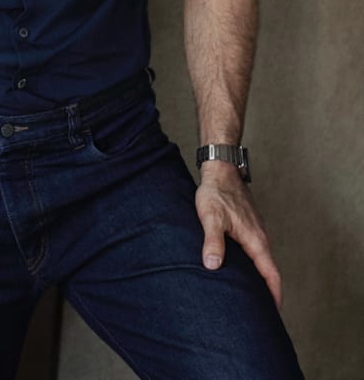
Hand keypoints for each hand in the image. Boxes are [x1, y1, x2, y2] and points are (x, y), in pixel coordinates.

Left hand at [195, 163, 282, 309]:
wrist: (221, 169)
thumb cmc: (216, 193)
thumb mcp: (211, 218)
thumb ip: (213, 241)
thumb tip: (213, 266)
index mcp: (256, 240)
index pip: (271, 274)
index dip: (273, 295)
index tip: (273, 315)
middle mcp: (260, 237)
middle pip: (269, 270)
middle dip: (267, 291)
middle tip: (261, 313)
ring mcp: (256, 231)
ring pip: (262, 260)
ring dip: (260, 277)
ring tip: (251, 296)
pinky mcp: (248, 225)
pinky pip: (255, 250)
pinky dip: (253, 264)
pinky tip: (240, 269)